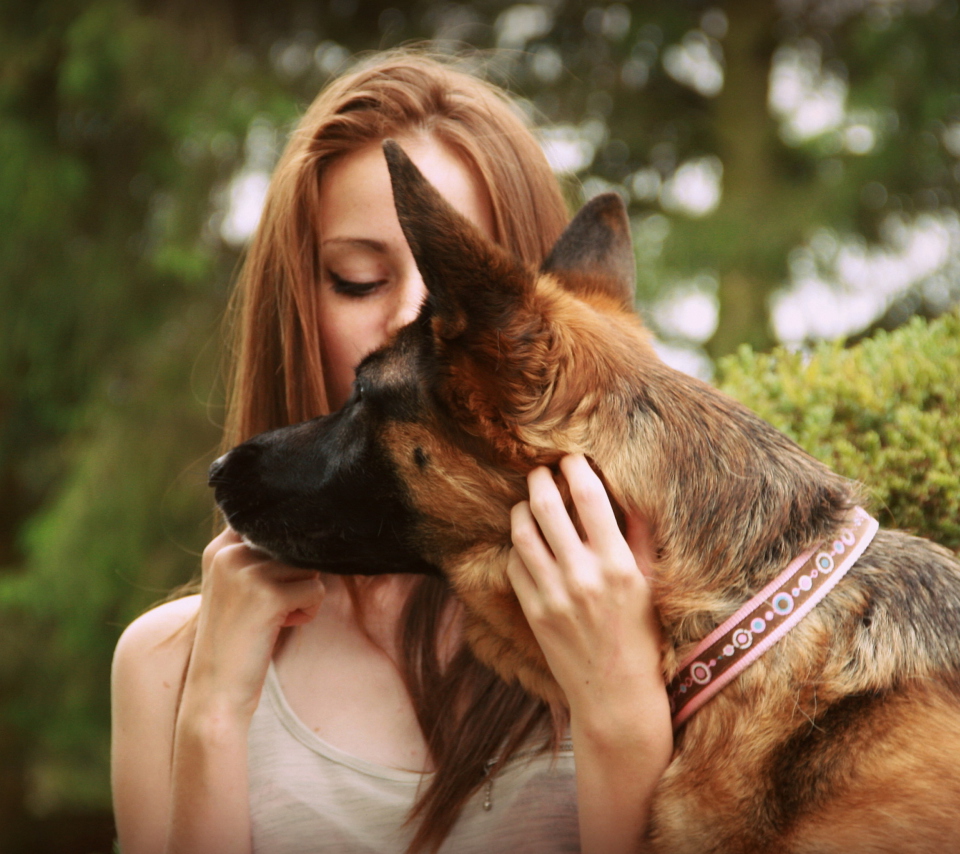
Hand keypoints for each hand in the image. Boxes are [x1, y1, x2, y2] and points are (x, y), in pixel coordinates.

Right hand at [188, 528, 326, 721]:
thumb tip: (311, 527)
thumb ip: (260, 554)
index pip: (271, 522)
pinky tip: (282, 626)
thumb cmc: (239, 636)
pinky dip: (308, 612)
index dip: (287, 544)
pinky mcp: (268, 595)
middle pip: (294, 544)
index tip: (278, 577)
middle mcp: (229, 553)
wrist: (216, 691)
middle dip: (297, 575)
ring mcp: (247, 572)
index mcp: (219, 547)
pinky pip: (315, 591)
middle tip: (273, 605)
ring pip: (309, 566)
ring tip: (276, 616)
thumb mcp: (239, 585)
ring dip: (304, 594)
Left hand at [507, 454, 664, 729]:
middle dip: (540, 479)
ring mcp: (553, 595)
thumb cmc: (640, 636)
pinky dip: (517, 546)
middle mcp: (583, 576)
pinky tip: (528, 543)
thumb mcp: (649, 584)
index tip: (573, 458)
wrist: (615, 696)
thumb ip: (638, 537)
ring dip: (522, 508)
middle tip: (542, 470)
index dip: (577, 468)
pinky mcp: (533, 611)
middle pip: (547, 506)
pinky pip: (513, 564)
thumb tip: (632, 492)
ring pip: (522, 532)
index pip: (590, 497)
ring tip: (530, 501)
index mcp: (618, 564)